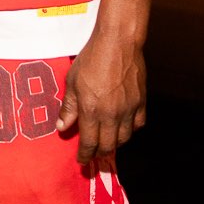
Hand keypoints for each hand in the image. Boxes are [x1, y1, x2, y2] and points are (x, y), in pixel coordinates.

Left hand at [57, 31, 145, 169]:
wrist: (118, 43)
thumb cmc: (91, 59)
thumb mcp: (72, 82)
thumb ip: (68, 107)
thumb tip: (62, 127)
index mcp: (91, 110)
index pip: (89, 143)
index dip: (85, 155)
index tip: (81, 160)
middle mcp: (111, 114)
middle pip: (108, 146)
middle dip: (99, 153)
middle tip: (93, 153)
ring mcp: (128, 109)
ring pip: (124, 138)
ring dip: (114, 143)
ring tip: (107, 141)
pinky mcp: (141, 102)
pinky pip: (138, 124)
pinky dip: (131, 130)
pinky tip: (124, 127)